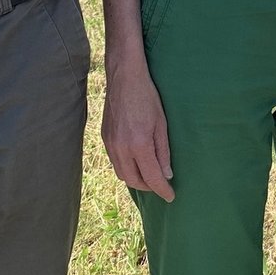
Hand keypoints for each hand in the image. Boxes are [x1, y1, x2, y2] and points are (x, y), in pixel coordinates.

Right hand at [101, 54, 174, 201]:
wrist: (124, 78)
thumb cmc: (147, 97)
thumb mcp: (161, 124)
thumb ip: (163, 151)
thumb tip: (166, 174)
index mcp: (139, 145)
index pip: (151, 177)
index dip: (162, 190)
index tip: (171, 196)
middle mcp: (121, 148)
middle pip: (134, 181)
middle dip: (149, 187)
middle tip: (161, 185)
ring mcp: (110, 144)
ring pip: (122, 174)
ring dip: (136, 180)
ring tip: (150, 176)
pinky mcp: (104, 138)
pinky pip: (115, 162)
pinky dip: (126, 168)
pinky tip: (136, 163)